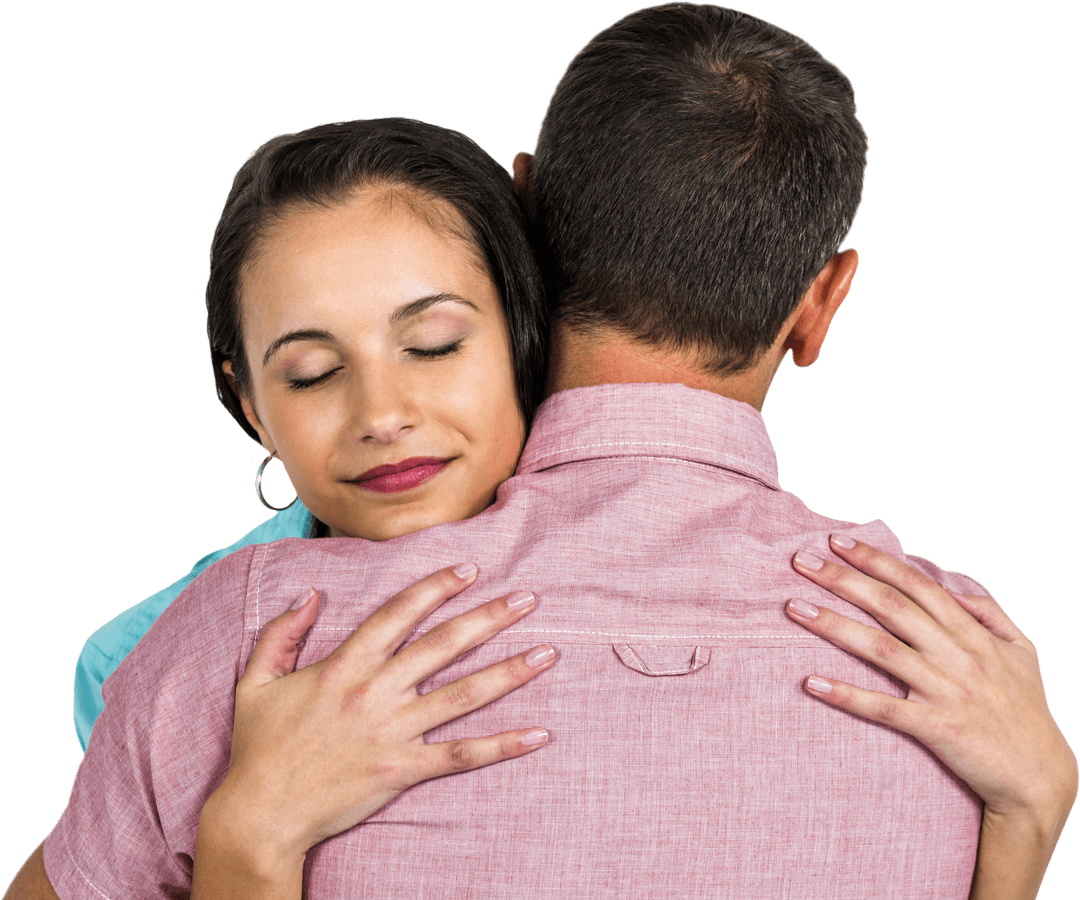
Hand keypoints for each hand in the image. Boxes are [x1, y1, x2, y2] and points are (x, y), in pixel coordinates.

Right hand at [202, 563, 555, 865]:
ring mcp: (393, 731)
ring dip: (509, 672)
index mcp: (344, 666)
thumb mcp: (256, 681)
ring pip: (463, 694)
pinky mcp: (403, 769)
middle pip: (444, 645)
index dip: (436, 587)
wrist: (261, 814)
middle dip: (490, 617)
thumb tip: (310, 594)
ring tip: (548, 653)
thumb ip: (282, 632)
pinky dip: (502, 745)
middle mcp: (375, 692)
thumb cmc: (259, 748)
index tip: (469, 569)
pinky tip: (538, 735)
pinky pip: (461, 755)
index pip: (399, 613)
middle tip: (528, 598)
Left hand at [787, 535, 1077, 820]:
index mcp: (973, 633)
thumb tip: (956, 586)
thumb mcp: (1023, 652)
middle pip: (891, 606)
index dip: (876, 559)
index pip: (916, 584)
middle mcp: (958, 655)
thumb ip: (991, 613)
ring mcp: (947, 690)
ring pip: (882, 649)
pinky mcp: (937, 728)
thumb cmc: (1027, 711)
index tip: (837, 541)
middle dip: (843, 579)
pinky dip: (847, 694)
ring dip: (835, 625)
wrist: (1041, 779)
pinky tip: (812, 682)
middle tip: (801, 560)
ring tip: (794, 608)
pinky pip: (884, 708)